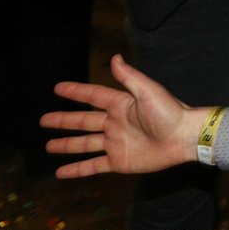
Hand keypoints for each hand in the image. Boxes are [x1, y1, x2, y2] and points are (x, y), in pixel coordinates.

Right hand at [42, 54, 209, 177]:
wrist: (184, 138)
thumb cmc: (170, 112)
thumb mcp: (148, 90)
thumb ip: (129, 77)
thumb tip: (114, 57)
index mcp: (121, 105)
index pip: (92, 96)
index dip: (75, 92)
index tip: (57, 88)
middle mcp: (115, 123)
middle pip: (83, 122)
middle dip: (63, 121)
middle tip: (43, 120)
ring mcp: (115, 143)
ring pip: (84, 144)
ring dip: (66, 145)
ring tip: (48, 146)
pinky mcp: (119, 161)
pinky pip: (93, 166)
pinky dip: (76, 169)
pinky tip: (61, 172)